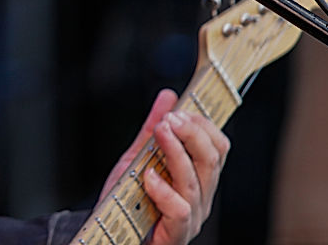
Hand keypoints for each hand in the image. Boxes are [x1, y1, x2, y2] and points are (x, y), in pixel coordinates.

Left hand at [100, 88, 230, 244]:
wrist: (109, 231)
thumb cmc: (127, 198)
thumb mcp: (139, 157)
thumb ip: (153, 130)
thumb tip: (168, 96)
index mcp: (198, 178)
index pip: (218, 149)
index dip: (203, 125)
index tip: (181, 110)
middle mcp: (199, 199)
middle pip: (211, 162)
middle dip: (192, 133)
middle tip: (171, 118)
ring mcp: (190, 219)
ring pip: (194, 182)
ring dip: (177, 152)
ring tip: (160, 132)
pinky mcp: (174, 235)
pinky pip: (179, 211)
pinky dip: (164, 190)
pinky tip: (148, 176)